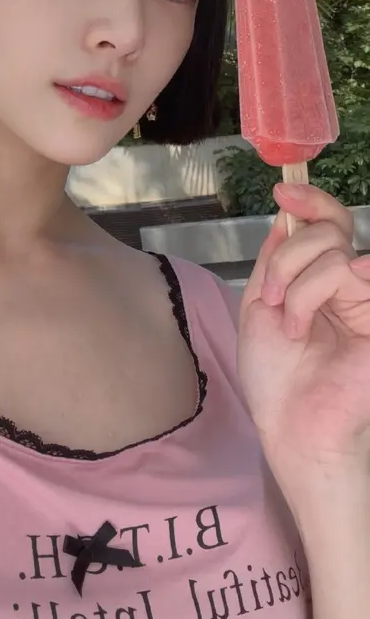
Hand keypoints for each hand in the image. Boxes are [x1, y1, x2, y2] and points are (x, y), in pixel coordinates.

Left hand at [238, 184, 369, 486]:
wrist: (289, 425)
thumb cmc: (276, 376)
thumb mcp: (260, 304)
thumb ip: (276, 259)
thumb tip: (289, 216)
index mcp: (322, 278)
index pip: (330, 224)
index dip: (311, 200)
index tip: (284, 193)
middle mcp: (351, 285)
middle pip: (330, 229)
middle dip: (290, 255)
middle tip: (273, 297)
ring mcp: (368, 301)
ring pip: (335, 254)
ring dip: (296, 286)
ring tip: (291, 327)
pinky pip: (355, 275)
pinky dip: (319, 289)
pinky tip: (306, 321)